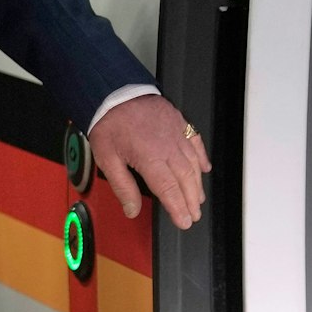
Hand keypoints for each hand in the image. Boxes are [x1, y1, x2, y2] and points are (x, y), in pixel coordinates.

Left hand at [88, 94, 210, 230]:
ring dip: (197, 184)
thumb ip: (122, 186)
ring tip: (198, 199)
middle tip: (193, 215)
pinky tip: (204, 168)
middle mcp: (168, 147)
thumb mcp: (106, 157)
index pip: (169, 190)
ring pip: (193, 164)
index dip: (178, 209)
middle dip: (191, 201)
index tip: (184, 222)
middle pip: (185, 180)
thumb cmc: (109, 121)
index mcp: (150, 158)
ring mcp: (176, 133)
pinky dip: (202, 157)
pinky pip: (196, 142)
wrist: (114, 90)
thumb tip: (132, 209)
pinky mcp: (179, 122)